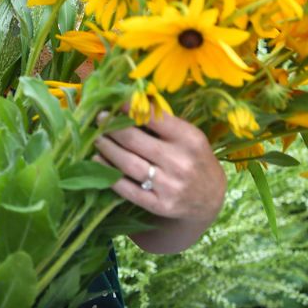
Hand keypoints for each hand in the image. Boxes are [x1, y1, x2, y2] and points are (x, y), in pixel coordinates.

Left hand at [93, 108, 226, 251]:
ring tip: (97, 138)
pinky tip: (99, 161)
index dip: (131, 109)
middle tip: (100, 119)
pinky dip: (110, 174)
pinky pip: (128, 189)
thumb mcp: (189, 136)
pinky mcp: (159, 205)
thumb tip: (130, 102)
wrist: (210, 198)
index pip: (155, 119)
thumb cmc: (194, 159)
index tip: (116, 102)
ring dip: (108, 149)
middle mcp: (180, 162)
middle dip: (113, 128)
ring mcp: (170, 186)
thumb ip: (163, 122)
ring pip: (129, 164)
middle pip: (136, 141)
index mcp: (189, 139)